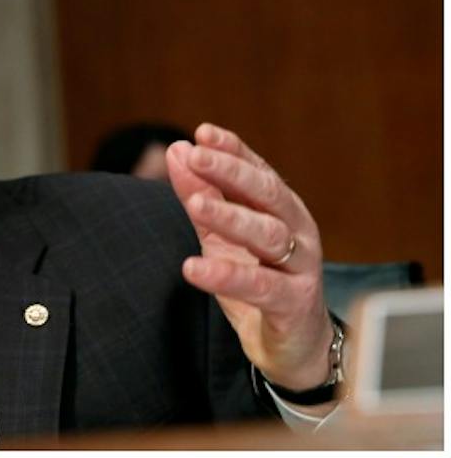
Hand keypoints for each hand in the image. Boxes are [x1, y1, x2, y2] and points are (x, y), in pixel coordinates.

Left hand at [167, 123, 335, 389]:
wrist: (293, 345)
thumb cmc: (259, 279)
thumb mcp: (221, 236)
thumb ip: (201, 196)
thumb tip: (177, 151)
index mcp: (281, 210)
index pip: (258, 171)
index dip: (233, 151)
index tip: (202, 132)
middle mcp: (298, 232)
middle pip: (268, 194)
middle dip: (232, 172)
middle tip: (196, 155)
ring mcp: (301, 267)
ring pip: (269, 234)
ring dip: (231, 216)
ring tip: (196, 203)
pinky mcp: (294, 304)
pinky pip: (261, 286)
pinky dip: (227, 276)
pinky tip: (193, 268)